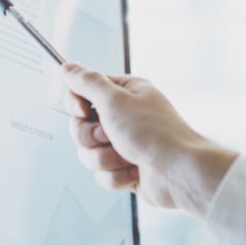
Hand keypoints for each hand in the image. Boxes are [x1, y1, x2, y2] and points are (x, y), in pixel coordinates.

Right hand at [62, 64, 237, 215]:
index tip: (83, 111)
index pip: (83, 93)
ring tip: (128, 156)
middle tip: (110, 136)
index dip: (76, 105)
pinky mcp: (127, 169)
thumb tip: (67, 67)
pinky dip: (116, 176)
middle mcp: (125, 116)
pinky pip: (103, 175)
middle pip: (80, 127)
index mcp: (126, 93)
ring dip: (105, 158)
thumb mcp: (115, 100)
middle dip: (91, 137)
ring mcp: (126, 144)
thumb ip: (87, 83)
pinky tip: (134, 172)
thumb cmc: (153, 133)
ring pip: (89, 154)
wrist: (178, 172)